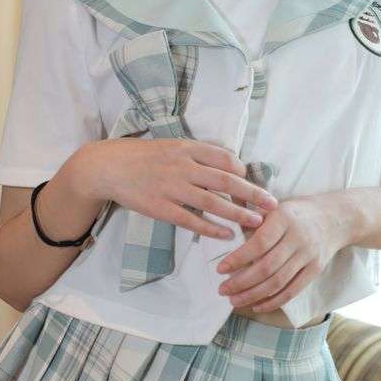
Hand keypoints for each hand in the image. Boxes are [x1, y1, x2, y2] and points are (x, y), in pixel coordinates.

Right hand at [74, 136, 276, 239]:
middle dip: (253, 194)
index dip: (244, 172)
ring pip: (213, 203)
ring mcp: (172, 188)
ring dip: (238, 214)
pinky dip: (211, 228)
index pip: (226, 159)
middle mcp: (183, 166)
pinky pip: (191, 220)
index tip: (253, 184)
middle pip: (227, 181)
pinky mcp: (160, 208)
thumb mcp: (172, 146)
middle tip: (272, 205)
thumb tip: (229, 167)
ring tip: (256, 224)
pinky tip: (226, 235)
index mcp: (188, 148)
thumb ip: (198, 155)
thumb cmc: (143, 156)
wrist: (108, 166)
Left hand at [215, 193, 353, 311]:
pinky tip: (256, 306)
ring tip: (234, 300)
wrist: (334, 218)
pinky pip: (292, 291)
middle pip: (267, 267)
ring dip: (253, 295)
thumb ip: (252, 219)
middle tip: (223, 289)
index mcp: (284, 219)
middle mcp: (298, 238)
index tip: (220, 269)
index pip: (259, 243)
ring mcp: (308, 256)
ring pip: (278, 282)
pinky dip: (273, 301)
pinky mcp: (315, 270)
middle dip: (241, 282)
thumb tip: (223, 232)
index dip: (238, 258)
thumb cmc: (296, 212)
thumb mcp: (275, 206)